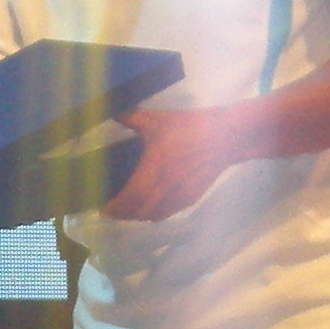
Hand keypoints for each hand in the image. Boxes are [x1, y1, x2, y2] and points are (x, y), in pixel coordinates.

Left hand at [102, 103, 244, 225]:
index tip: (105, 210)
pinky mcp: (192, 196)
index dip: (117, 208)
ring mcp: (180, 194)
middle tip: (114, 210)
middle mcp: (166, 187)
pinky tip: (153, 208)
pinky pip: (170, 212)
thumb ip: (132, 118)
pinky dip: (158, 213)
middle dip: (125, 214)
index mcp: (154, 169)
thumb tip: (112, 112)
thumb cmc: (189, 127)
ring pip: (156, 215)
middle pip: (140, 211)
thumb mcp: (158, 120)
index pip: (131, 197)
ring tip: (131, 210)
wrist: (224, 137)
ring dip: (141, 215)